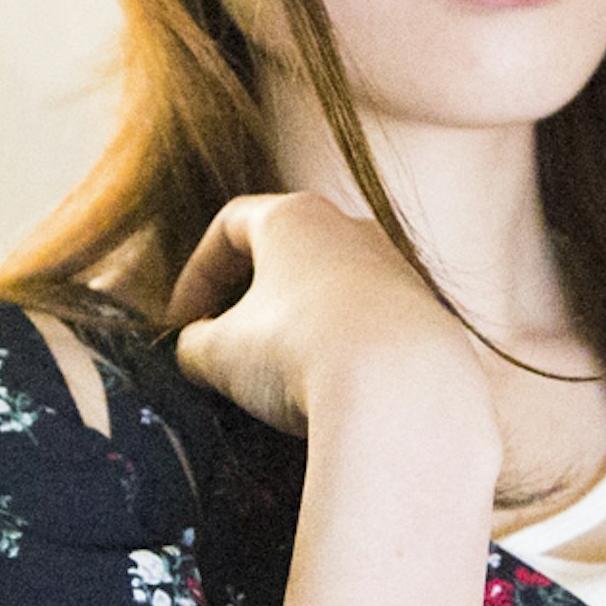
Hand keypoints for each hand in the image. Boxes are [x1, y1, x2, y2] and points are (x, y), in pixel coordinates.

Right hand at [167, 191, 486, 441]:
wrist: (399, 389)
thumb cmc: (298, 350)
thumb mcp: (220, 353)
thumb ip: (195, 344)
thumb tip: (196, 349)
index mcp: (293, 216)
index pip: (230, 226)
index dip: (196, 276)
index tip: (182, 325)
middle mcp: (349, 228)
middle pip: (284, 252)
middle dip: (247, 299)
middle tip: (224, 345)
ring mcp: (394, 267)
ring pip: (328, 288)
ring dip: (294, 324)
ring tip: (274, 376)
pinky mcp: (424, 312)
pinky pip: (365, 322)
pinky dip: (336, 345)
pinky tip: (324, 387)